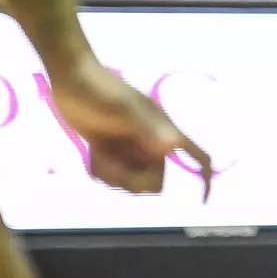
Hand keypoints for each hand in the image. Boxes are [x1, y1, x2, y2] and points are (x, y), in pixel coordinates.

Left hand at [50, 59, 212, 197]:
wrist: (72, 78)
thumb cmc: (101, 91)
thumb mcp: (124, 109)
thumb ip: (148, 127)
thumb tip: (172, 147)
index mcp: (164, 132)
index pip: (196, 155)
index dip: (204, 176)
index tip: (199, 199)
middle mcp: (152, 143)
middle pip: (155, 179)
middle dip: (133, 178)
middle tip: (112, 163)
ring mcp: (131, 149)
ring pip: (132, 179)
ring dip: (113, 175)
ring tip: (98, 156)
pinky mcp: (112, 151)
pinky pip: (114, 175)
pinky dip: (103, 171)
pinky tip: (93, 155)